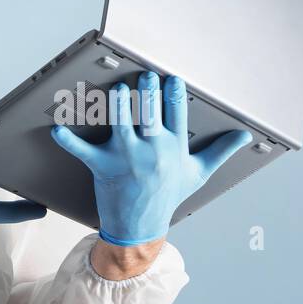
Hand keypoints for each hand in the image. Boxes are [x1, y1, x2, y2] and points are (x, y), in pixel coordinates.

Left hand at [51, 72, 252, 245]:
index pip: (178, 116)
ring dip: (119, 106)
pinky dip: (69, 140)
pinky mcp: (103, 167)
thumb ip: (220, 151)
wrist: (140, 227)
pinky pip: (84, 150)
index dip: (174, 95)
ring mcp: (127, 159)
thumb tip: (244, 135)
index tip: (172, 79)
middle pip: (150, 115)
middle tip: (145, 76)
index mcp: (174, 149)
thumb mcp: (197, 173)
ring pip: (122, 125)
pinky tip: (58, 127)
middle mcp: (152, 152)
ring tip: (120, 91)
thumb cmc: (168, 196)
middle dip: (148, 93)